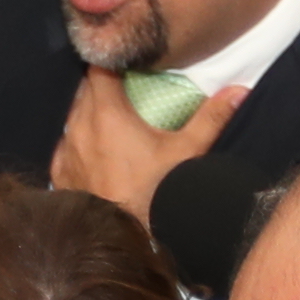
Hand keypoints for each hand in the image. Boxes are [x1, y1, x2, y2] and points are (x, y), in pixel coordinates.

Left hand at [51, 70, 237, 225]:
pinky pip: (64, 146)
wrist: (125, 239)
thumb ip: (211, 118)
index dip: (110, 61)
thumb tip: (239, 91)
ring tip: (107, 118)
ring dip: (87, 113)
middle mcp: (78, 127)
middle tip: (122, 87)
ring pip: (71, 118)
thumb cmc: (157, 192)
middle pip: (84, 91)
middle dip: (101, 85)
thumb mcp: (188, 152)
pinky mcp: (60, 175)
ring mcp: (66, 152)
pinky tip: (90, 148)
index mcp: (105, 114)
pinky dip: (76, 142)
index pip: (99, 69)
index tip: (124, 61)